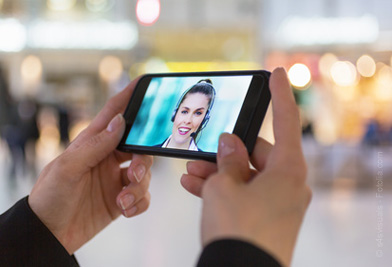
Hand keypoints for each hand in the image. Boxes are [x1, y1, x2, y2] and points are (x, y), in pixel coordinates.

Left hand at [29, 78, 152, 254]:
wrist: (49, 235)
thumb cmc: (49, 197)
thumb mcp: (68, 168)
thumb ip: (95, 145)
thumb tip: (119, 122)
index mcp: (92, 144)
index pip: (114, 115)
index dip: (128, 97)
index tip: (143, 83)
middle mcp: (107, 158)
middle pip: (140, 147)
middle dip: (143, 161)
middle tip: (135, 173)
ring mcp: (115, 179)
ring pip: (145, 174)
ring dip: (140, 187)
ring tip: (123, 199)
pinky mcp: (122, 198)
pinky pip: (143, 196)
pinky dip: (139, 203)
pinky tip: (125, 209)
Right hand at [181, 68, 311, 265]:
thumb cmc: (238, 229)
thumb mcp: (225, 186)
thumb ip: (227, 160)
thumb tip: (230, 142)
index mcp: (288, 169)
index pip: (287, 121)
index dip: (280, 94)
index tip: (277, 72)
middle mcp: (289, 184)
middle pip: (258, 153)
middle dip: (225, 150)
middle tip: (202, 149)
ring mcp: (278, 203)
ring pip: (246, 176)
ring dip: (218, 171)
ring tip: (190, 170)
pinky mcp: (266, 219)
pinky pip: (244, 195)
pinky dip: (223, 189)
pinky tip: (195, 186)